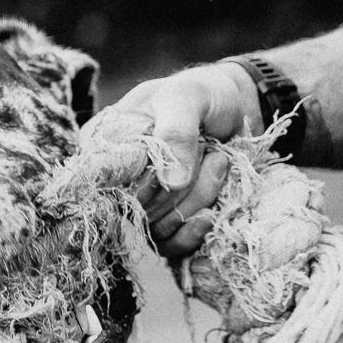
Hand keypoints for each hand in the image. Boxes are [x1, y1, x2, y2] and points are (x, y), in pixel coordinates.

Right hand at [102, 62, 258, 258]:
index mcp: (104, 143)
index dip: (142, 176)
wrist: (238, 111)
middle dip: (182, 184)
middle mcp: (116, 179)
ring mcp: (141, 205)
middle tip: (209, 149)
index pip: (105, 178)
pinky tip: (211, 212)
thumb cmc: (203, 96)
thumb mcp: (187, 97)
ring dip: (198, 198)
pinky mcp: (166, 226)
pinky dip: (195, 230)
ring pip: (158, 226)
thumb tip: (170, 182)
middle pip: (137, 205)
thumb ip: (176, 131)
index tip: (175, 160)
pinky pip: (171, 245)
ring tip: (219, 160)